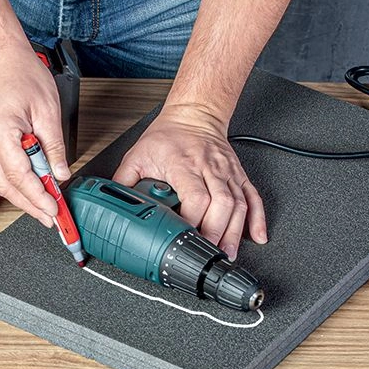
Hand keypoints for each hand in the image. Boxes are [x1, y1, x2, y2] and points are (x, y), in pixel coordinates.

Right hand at [0, 42, 69, 226]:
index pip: (20, 176)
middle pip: (6, 186)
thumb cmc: (19, 72)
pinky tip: (27, 188)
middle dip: (29, 205)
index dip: (38, 197)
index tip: (54, 210)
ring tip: (42, 207)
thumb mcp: (48, 110)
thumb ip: (54, 146)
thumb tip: (60, 173)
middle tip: (50, 218)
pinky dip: (12, 183)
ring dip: (20, 198)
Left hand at [112, 103, 266, 257]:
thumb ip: (124, 182)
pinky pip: (253, 197)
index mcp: (184, 163)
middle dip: (217, 233)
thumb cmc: (168, 135)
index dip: (194, 220)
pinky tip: (257, 235)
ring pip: (239, 203)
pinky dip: (258, 218)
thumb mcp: (137, 155)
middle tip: (208, 253)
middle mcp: (209, 167)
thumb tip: (110, 204)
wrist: (193, 115)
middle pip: (222, 204)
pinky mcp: (238, 174)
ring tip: (228, 252)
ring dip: (236, 231)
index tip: (186, 237)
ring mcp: (227, 171)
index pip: (196, 196)